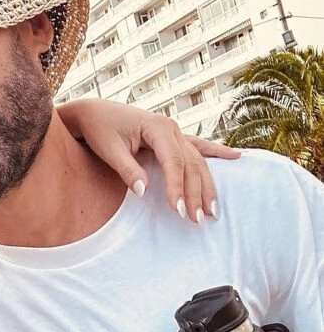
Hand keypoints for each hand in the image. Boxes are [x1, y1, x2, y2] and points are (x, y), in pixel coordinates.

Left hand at [57, 98, 239, 222]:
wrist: (94, 112)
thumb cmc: (100, 128)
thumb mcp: (109, 150)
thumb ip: (127, 170)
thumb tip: (144, 192)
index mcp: (157, 127)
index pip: (173, 161)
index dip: (177, 187)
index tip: (178, 210)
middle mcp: (171, 128)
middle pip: (191, 163)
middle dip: (196, 192)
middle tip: (199, 219)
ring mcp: (174, 131)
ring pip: (197, 160)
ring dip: (207, 185)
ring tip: (214, 210)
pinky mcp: (171, 137)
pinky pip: (197, 147)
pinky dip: (216, 153)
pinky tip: (235, 157)